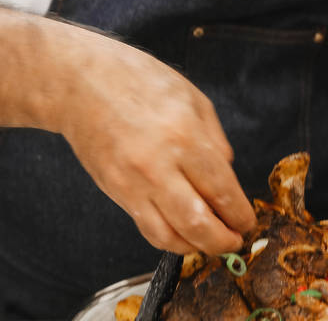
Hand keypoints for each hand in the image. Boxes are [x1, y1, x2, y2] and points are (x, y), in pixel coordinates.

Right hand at [57, 33, 255, 253]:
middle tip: (235, 240)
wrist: (79, 83)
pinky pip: (147, 228)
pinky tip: (183, 235)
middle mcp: (159, 165)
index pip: (222, 190)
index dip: (240, 213)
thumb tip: (228, 171)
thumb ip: (214, 138)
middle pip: (198, 223)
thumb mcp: (191, 96)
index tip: (248, 221)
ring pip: (170, 235)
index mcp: (184, 135)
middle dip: (223, 240)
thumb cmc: (136, 79)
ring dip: (197, 247)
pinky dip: (169, 240)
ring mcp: (133, 183)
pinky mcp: (115, 191)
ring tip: (212, 243)